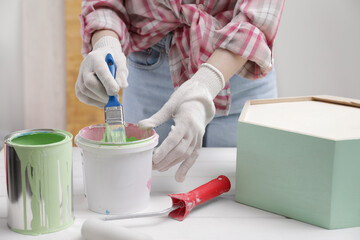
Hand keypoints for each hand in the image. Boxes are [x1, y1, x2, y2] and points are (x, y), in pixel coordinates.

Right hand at [76, 36, 127, 107]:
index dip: (108, 83)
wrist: (102, 57)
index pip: (100, 71)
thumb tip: (122, 86)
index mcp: (96, 57)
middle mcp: (85, 66)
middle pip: (89, 83)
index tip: (116, 91)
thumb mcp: (121, 62)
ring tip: (112, 98)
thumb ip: (122, 73)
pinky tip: (105, 101)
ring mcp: (80, 77)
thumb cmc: (113, 61)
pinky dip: (96, 102)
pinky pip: (84, 98)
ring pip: (85, 92)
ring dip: (100, 99)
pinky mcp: (78, 86)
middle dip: (103, 94)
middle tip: (115, 97)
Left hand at [139, 63, 224, 181]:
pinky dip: (186, 167)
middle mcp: (194, 131)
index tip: (155, 159)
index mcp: (186, 120)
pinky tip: (179, 177)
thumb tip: (141, 126)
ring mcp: (198, 137)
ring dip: (173, 164)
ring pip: (186, 154)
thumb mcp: (169, 105)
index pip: (175, 139)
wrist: (202, 99)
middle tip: (153, 166)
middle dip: (166, 160)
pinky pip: (194, 156)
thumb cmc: (184, 99)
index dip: (165, 150)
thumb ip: (156, 118)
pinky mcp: (199, 141)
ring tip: (160, 169)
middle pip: (180, 150)